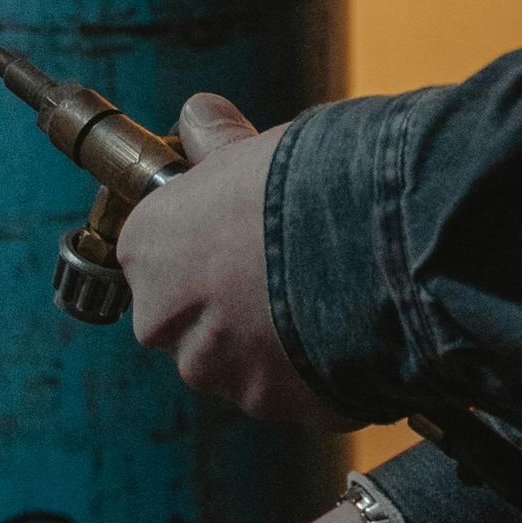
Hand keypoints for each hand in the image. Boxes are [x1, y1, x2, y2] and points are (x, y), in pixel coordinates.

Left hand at [119, 95, 342, 423]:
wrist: (373, 240)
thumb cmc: (302, 184)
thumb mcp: (248, 148)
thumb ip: (215, 145)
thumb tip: (199, 116)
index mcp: (148, 251)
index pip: (160, 255)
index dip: (204, 243)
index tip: (237, 233)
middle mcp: (165, 320)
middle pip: (191, 319)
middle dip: (231, 305)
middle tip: (286, 273)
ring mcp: (219, 371)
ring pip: (239, 363)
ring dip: (273, 344)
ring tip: (327, 302)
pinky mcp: (275, 405)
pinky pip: (292, 391)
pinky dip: (315, 374)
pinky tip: (349, 336)